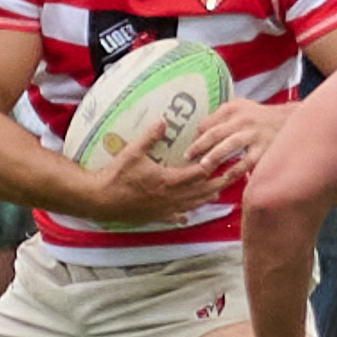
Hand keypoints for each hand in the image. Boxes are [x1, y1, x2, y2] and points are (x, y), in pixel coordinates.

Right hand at [88, 118, 237, 223]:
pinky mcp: (156, 216)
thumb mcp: (133, 152)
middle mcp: (171, 197)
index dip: (214, 166)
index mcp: (168, 180)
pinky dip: (185, 213)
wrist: (101, 200)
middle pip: (203, 191)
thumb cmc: (116, 175)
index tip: (227, 159)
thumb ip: (150, 136)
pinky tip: (188, 214)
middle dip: (220, 183)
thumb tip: (164, 120)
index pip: (199, 173)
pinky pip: (175, 216)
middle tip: (235, 176)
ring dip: (207, 197)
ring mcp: (165, 209)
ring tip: (220, 191)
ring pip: (193, 204)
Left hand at [186, 99, 287, 180]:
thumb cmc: (260, 118)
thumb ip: (222, 118)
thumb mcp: (241, 109)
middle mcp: (242, 118)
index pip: (208, 123)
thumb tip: (198, 134)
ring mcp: (253, 133)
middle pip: (215, 133)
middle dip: (198, 146)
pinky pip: (246, 161)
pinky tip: (225, 178)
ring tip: (202, 167)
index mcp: (232, 108)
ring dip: (213, 156)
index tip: (188, 149)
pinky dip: (235, 170)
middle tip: (187, 158)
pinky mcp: (264, 148)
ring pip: (229, 145)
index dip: (195, 137)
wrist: (290, 120)